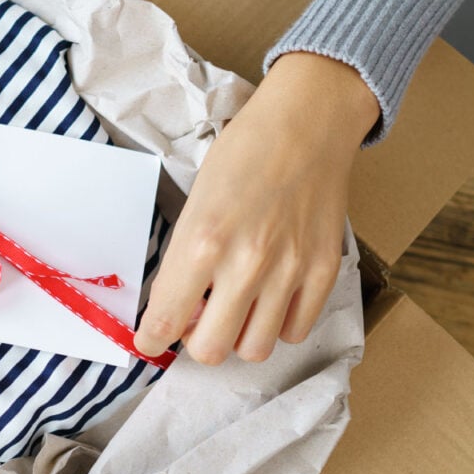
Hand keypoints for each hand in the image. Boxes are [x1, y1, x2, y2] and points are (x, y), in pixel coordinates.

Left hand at [134, 52, 378, 364]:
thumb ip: (184, 259)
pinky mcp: (324, 271)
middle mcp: (245, 264)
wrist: (307, 123)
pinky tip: (271, 298)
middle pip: (210, 350)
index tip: (150, 341)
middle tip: (198, 317)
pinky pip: (295, 331)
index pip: (165, 320)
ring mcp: (289, 271)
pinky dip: (278, 324)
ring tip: (237, 308)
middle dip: (196, 340)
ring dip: (239, 336)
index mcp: (202, 242)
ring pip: (255, 349)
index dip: (151, 340)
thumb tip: (175, 307)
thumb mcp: (195, 202)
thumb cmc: (243, 153)